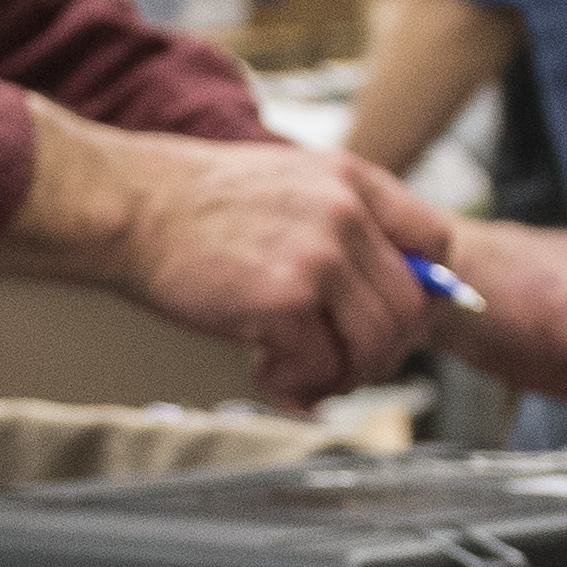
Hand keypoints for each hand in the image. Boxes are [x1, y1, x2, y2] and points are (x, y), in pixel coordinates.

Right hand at [0, 111, 438, 403]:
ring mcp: (319, 258)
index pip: (435, 243)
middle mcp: (346, 215)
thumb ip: (341, 220)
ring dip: (346, 377)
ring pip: (375, 345)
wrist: (130, 207)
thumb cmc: (194, 202)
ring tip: (308, 379)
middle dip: (384, 351)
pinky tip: (266, 375)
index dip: (426, 291)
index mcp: (353, 180)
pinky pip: (321, 367)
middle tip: (349, 367)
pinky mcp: (285, 301)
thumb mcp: (289, 183)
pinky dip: (298, 386)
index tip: (396, 317)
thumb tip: (380, 281)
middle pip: (412, 307)